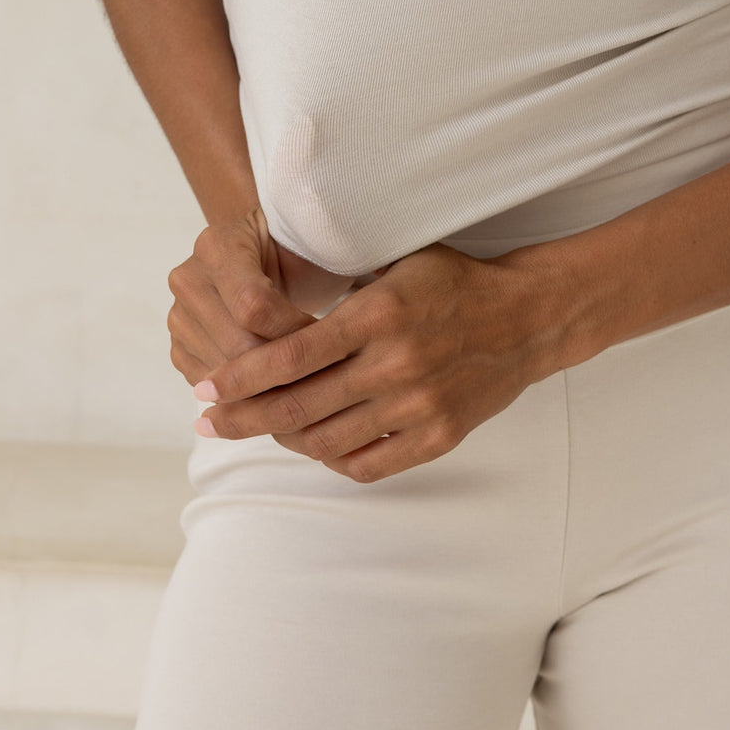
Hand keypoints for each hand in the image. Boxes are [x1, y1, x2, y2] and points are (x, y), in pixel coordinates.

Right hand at [167, 204, 363, 390]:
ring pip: (224, 373)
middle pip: (237, 345)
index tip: (326, 339)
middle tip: (320, 371)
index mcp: (218, 246)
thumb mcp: (306, 248)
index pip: (253, 306)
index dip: (293, 331)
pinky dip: (248, 394)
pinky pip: (213, 386)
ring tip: (303, 379)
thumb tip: (323, 333)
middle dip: (283, 364)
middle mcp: (189, 280)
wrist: (261, 256)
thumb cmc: (292, 253)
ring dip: (268, 384)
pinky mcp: (179, 349)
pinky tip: (277, 386)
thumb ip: (310, 274)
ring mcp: (178, 318)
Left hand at [189, 242, 565, 482]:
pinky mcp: (439, 436)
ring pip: (326, 441)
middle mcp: (395, 364)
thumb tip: (269, 304)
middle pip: (297, 406)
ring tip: (259, 430)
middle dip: (241, 418)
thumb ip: (341, 288)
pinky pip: (368, 464)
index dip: (239, 377)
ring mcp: (418, 406)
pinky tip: (314, 445)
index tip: (203, 388)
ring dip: (283, 440)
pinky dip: (332, 458)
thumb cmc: (454, 283)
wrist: (527, 318)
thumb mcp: (396, 265)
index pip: (290, 356)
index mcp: (378, 315)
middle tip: (207, 422)